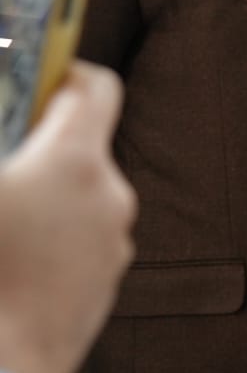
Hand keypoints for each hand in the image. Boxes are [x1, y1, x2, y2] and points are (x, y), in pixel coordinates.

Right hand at [0, 62, 136, 372]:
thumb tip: (3, 155)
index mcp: (76, 163)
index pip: (94, 87)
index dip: (59, 73)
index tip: (25, 77)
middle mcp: (110, 202)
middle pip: (79, 149)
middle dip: (30, 147)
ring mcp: (109, 254)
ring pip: (74, 204)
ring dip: (33, 201)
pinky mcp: (98, 299)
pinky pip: (71, 252)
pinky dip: (38, 247)